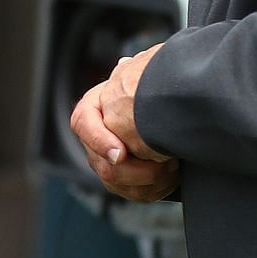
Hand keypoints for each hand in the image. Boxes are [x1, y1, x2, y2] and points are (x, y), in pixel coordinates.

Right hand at [70, 44, 178, 202]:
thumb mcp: (145, 77)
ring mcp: (106, 160)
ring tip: (173, 167)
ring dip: (147, 180)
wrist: (173, 112)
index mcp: (94, 107)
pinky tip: (171, 179)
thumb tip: (123, 64)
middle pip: (100, 162)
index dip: (99, 140)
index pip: (83, 123)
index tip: (120, 152)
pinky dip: (152, 191)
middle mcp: (95, 136)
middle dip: (135, 169)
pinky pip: (131, 193)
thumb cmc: (156, 91)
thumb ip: (131, 72)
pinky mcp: (123, 179)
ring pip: (115, 181)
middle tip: (165, 162)